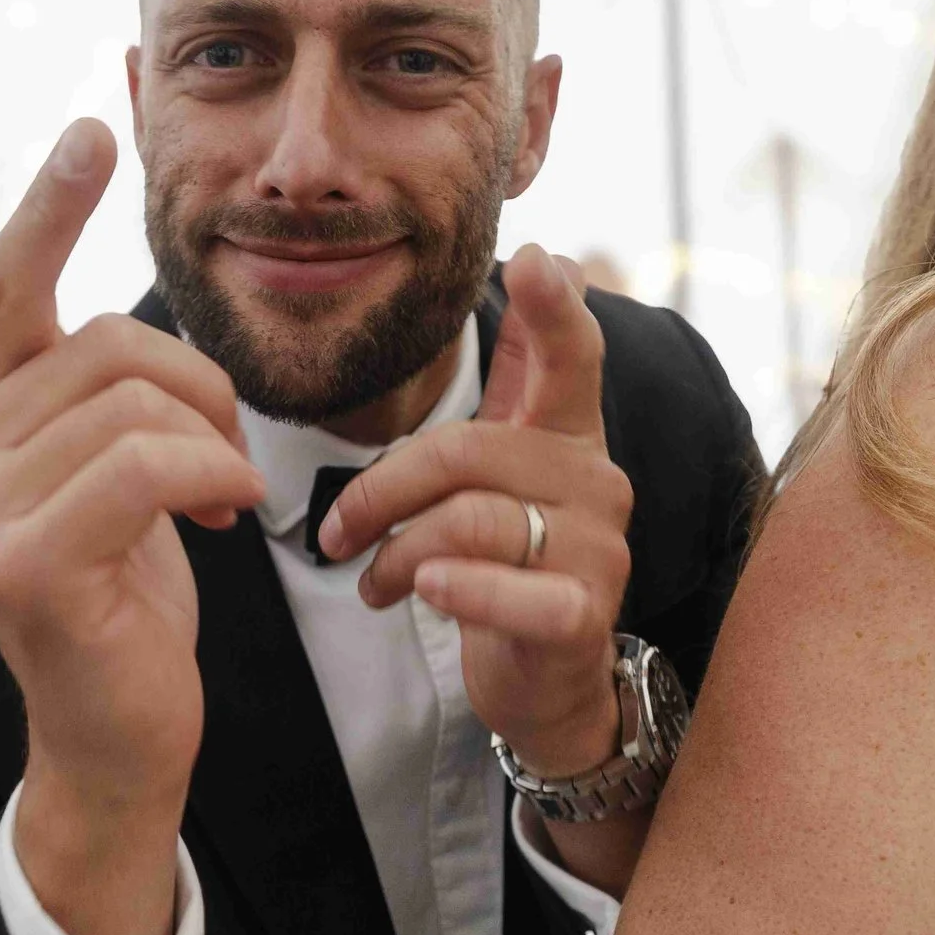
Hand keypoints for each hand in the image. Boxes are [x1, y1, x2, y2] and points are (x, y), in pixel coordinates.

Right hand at [0, 118, 262, 934]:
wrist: (120, 739)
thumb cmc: (131, 606)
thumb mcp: (126, 485)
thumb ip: (111, 406)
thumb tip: (141, 325)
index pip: (10, 291)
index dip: (52, 207)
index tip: (96, 132)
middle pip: (109, 345)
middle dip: (200, 390)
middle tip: (228, 459)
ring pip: (131, 402)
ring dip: (213, 441)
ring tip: (225, 499)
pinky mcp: (17, 562)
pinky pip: (144, 464)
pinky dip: (211, 477)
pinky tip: (227, 519)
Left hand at [319, 245, 633, 779]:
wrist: (546, 679)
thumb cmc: (511, 560)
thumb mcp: (508, 462)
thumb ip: (524, 371)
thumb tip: (541, 254)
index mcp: (568, 433)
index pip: (572, 356)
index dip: (554, 308)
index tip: (531, 255)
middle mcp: (596, 479)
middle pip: (469, 450)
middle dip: (383, 490)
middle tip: (336, 533)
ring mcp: (598, 549)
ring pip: (472, 519)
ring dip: (399, 553)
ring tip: (372, 583)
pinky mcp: (583, 614)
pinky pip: (511, 591)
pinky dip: (457, 590)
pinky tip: (424, 595)